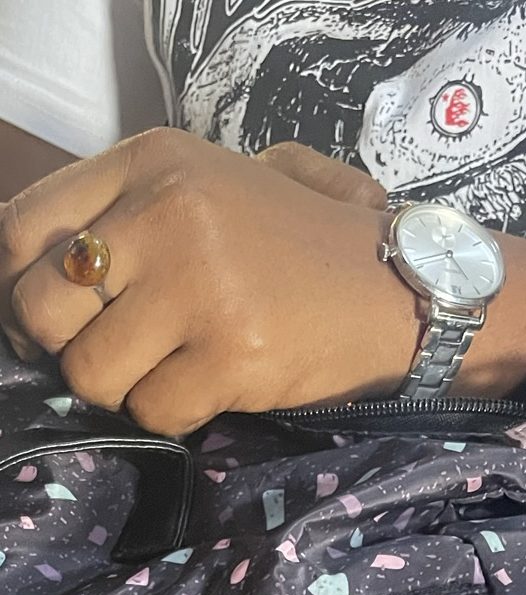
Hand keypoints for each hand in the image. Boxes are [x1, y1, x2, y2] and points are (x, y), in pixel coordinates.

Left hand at [0, 128, 419, 434]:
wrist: (401, 289)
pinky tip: (215, 387)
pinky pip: (153, 412)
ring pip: (91, 372)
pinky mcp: (232, 355)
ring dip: (125, 387)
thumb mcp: (217, 185)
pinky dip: (175, 413)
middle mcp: (167, 213)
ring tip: (176, 369)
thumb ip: (133, 207)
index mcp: (156, 163)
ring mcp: (201, 286)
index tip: (53, 320)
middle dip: (69, 347)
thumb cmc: (303, 243)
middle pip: (42, 307)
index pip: (24, 228)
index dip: (23, 287)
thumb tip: (54, 269)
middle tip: (118, 353)